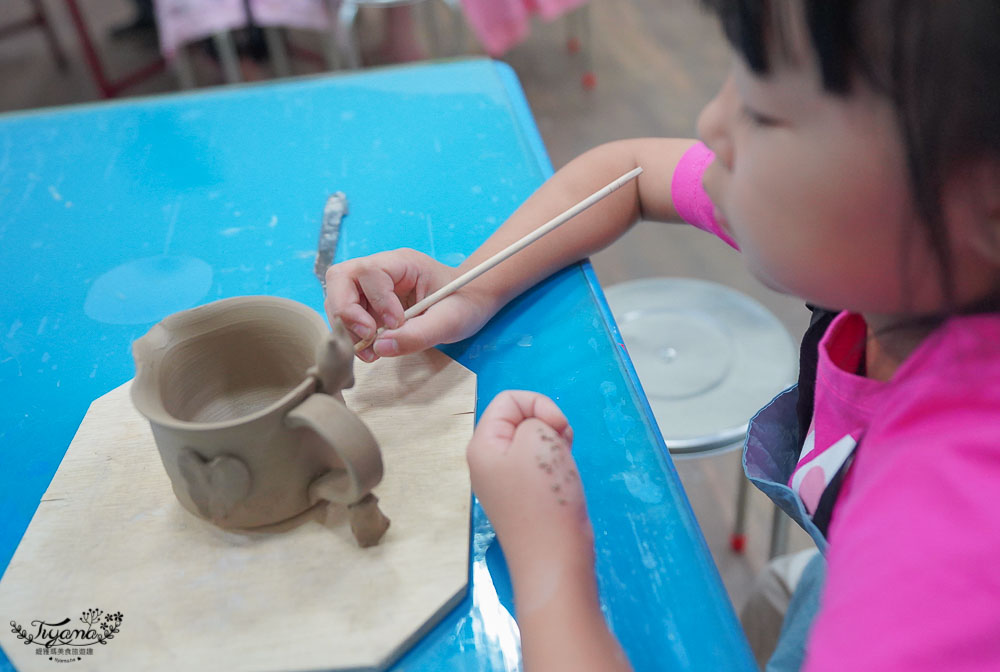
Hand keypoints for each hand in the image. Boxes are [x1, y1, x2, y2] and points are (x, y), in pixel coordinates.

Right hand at [324, 248, 494, 361]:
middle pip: (340, 278)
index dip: (376, 301)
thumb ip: (418, 334)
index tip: (396, 324)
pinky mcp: (370, 303)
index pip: (369, 272)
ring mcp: (372, 286)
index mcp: (403, 263)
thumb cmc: (464, 303)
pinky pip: (348, 314)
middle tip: (368, 338)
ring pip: (338, 297)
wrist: (470, 302)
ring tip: (371, 351)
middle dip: (346, 312)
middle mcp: (382, 269)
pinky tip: (372, 348)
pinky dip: (353, 334)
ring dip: (347, 327)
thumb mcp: (450, 321)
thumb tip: (379, 347)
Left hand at [467, 391, 591, 576]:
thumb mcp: (538, 439)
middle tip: (564, 446)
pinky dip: (556, 463)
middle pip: (519, 419)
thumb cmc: (545, 497)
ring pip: (532, 442)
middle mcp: (487, 461)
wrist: (555, 558)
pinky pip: (539, 464)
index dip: (538, 404)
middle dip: (548, 424)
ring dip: (555, 444)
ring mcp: (505, 481)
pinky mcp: (523, 497)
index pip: (508, 399)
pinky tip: (565, 478)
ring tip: (565, 464)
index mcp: (482, 445)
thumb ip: (535, 419)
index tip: (558, 427)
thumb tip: (539, 432)